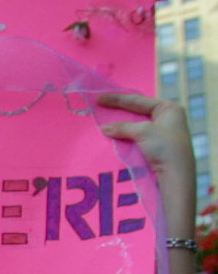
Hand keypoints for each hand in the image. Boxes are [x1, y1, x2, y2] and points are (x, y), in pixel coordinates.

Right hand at [98, 91, 196, 233]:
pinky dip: (122, 136)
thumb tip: (104, 128)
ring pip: (134, 126)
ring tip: (103, 122)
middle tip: (100, 107)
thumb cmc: (165, 147)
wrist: (174, 175)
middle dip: (118, 111)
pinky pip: (134, 137)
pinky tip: (112, 136)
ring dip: (119, 125)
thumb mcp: (143, 131)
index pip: (138, 100)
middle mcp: (165, 119)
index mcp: (168, 109)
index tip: (99, 98)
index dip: (118, 99)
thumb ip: (123, 127)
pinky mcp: (153, 148)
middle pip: (137, 112)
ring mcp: (160, 134)